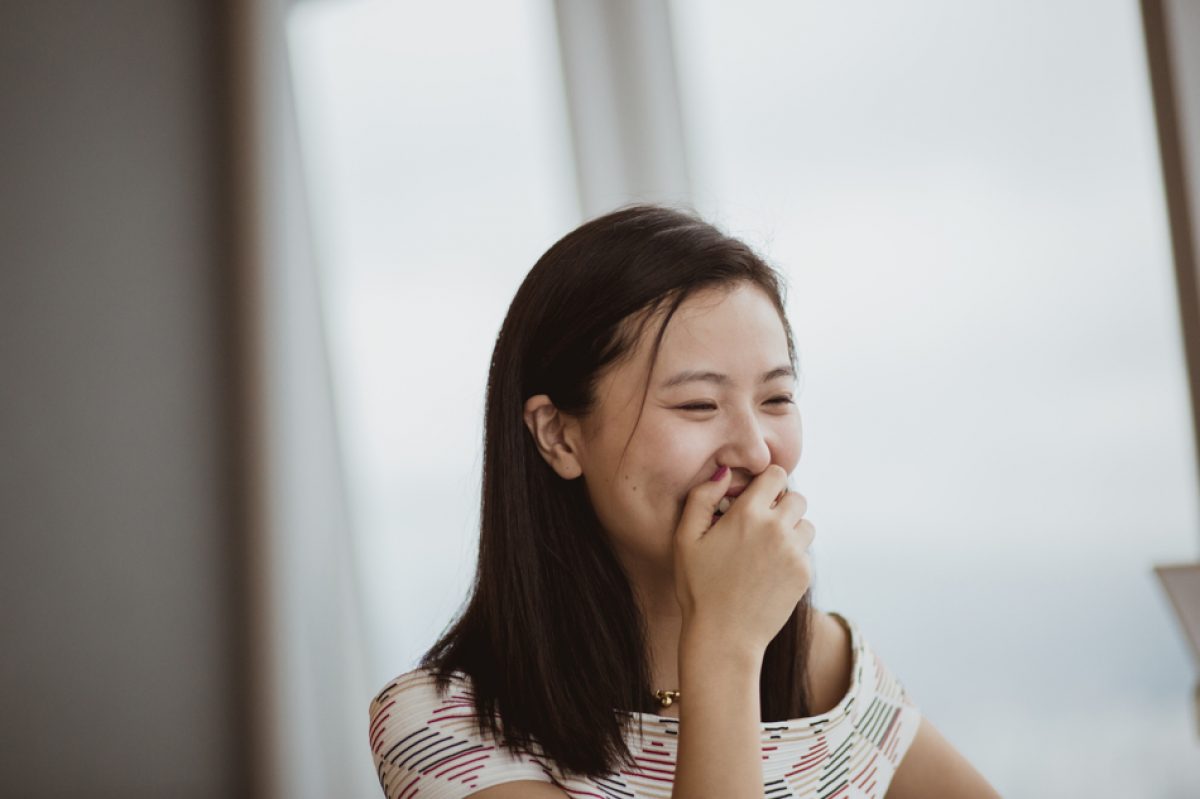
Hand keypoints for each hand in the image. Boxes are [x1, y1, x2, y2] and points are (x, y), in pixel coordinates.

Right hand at [672, 464, 814, 655]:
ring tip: (766, 550)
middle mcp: (777, 528)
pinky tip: (769, 573)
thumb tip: (725, 474)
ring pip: (806, 524)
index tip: (756, 497)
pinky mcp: (804, 574)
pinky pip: (806, 553)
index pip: (776, 474)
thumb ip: (701, 498)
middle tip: (761, 526)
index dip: (767, 482)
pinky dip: (792, 557)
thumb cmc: (698, 587)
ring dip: (791, 530)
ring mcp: (794, 552)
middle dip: (782, 506)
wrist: (723, 636)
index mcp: (748, 513)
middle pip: (797, 497)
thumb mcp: (685, 539)